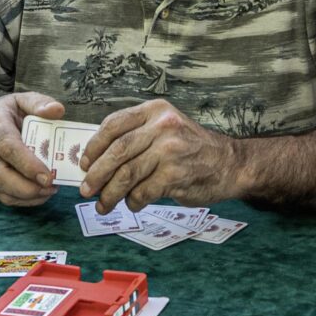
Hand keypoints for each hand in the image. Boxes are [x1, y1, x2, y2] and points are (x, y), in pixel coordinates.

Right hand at [0, 91, 62, 206]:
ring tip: (49, 191)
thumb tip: (58, 110)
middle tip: (50, 187)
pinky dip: (22, 200)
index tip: (48, 176)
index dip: (27, 164)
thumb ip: (39, 103)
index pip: (7, 146)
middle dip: (25, 186)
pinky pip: (1, 195)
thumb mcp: (23, 100)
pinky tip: (40, 194)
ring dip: (24, 196)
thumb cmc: (8, 112)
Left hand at [81, 100, 240, 209]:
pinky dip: (133, 202)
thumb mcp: (167, 128)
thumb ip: (138, 136)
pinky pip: (143, 192)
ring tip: (102, 205)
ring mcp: (169, 150)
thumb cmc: (193, 150)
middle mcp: (162, 126)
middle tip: (86, 189)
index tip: (84, 163)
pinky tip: (132, 204)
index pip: (113, 124)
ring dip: (110, 194)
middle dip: (96, 174)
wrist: (231, 165)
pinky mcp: (175, 175)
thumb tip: (97, 159)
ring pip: (127, 174)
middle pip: (117, 151)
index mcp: (155, 111)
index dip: (94, 146)